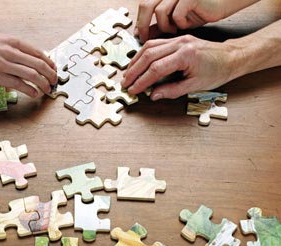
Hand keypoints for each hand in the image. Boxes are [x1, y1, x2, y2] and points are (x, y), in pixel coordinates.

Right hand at [0, 27, 56, 96]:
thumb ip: (13, 49)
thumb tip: (28, 61)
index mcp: (13, 41)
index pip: (39, 53)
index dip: (50, 64)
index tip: (53, 70)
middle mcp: (10, 51)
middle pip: (39, 64)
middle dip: (50, 75)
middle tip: (54, 82)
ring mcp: (3, 64)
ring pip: (32, 75)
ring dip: (43, 84)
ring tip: (47, 90)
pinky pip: (18, 84)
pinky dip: (30, 90)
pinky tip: (34, 94)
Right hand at [121, 35, 239, 99]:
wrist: (230, 57)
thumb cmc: (217, 71)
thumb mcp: (195, 86)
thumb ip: (172, 91)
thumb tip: (153, 95)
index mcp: (185, 55)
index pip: (156, 68)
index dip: (142, 81)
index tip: (133, 90)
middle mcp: (180, 44)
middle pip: (148, 55)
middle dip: (134, 71)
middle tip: (125, 83)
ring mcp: (178, 39)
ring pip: (149, 47)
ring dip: (136, 61)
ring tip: (128, 74)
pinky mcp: (177, 39)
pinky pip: (155, 44)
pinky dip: (143, 54)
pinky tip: (138, 63)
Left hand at [135, 0, 258, 42]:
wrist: (226, 3)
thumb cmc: (202, 11)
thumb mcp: (176, 20)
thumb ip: (160, 25)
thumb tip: (143, 35)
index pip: (144, 6)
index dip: (139, 21)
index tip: (137, 36)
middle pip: (147, 4)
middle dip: (142, 24)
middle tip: (144, 38)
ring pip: (160, 10)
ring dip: (164, 25)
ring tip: (173, 31)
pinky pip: (177, 13)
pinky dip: (179, 22)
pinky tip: (184, 26)